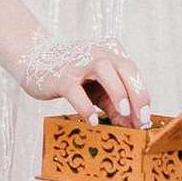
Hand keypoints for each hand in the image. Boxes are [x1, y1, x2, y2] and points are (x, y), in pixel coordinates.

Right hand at [18, 35, 151, 126]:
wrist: (34, 58)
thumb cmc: (72, 75)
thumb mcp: (97, 89)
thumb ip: (114, 104)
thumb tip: (133, 126)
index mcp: (111, 55)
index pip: (133, 73)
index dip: (143, 97)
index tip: (146, 121)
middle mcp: (98, 54)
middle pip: (125, 67)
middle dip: (137, 93)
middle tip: (143, 118)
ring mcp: (79, 63)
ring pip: (104, 69)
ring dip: (117, 91)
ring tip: (124, 112)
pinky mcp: (61, 77)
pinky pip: (75, 89)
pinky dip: (85, 105)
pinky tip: (91, 120)